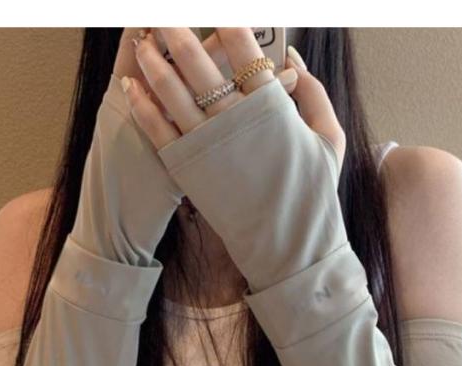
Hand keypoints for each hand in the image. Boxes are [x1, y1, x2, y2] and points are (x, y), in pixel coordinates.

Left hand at [124, 28, 345, 175]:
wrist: (288, 246)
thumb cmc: (313, 194)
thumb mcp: (330, 140)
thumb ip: (314, 94)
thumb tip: (292, 59)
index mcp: (271, 105)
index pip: (242, 43)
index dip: (225, 18)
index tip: (215, 11)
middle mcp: (234, 118)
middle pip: (197, 58)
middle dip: (177, 26)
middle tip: (164, 13)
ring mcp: (206, 144)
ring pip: (170, 89)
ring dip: (152, 58)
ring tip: (143, 39)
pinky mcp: (186, 169)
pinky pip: (156, 127)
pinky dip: (141, 103)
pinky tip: (131, 83)